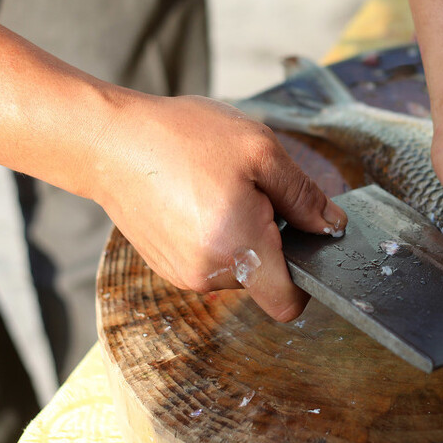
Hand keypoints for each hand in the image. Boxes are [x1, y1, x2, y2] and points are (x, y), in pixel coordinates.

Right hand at [89, 94, 345, 321]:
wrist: (110, 141)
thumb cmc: (184, 139)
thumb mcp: (261, 151)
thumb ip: (304, 196)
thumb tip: (332, 227)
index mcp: (240, 249)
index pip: (288, 303)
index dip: (306, 278)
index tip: (302, 239)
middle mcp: (209, 274)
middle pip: (264, 279)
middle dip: (270, 240)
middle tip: (251, 191)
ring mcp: (183, 274)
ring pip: (236, 268)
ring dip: (241, 235)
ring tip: (216, 188)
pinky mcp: (166, 265)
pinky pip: (208, 259)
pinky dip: (214, 234)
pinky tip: (196, 197)